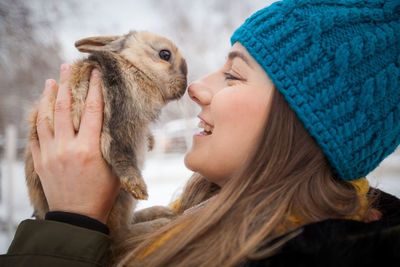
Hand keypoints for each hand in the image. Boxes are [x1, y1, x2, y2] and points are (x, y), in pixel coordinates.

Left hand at [30, 64, 119, 223]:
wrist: (78, 217)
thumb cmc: (102, 193)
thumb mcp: (115, 168)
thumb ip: (113, 144)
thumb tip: (116, 123)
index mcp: (89, 149)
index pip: (91, 110)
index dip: (94, 88)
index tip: (95, 72)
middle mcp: (67, 147)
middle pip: (64, 107)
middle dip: (67, 83)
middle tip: (67, 67)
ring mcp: (50, 154)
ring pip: (45, 118)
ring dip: (47, 97)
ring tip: (50, 81)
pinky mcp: (40, 161)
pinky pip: (36, 135)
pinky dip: (38, 119)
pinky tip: (40, 109)